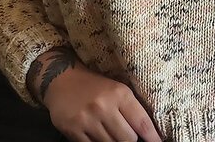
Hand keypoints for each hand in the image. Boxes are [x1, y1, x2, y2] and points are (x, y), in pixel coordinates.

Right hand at [30, 49, 161, 141]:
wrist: (62, 79)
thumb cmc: (95, 85)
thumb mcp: (116, 89)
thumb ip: (130, 109)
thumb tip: (147, 132)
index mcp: (120, 93)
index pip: (141, 122)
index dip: (152, 137)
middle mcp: (104, 106)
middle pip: (128, 139)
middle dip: (130, 140)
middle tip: (129, 137)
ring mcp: (88, 120)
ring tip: (112, 134)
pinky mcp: (73, 130)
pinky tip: (99, 137)